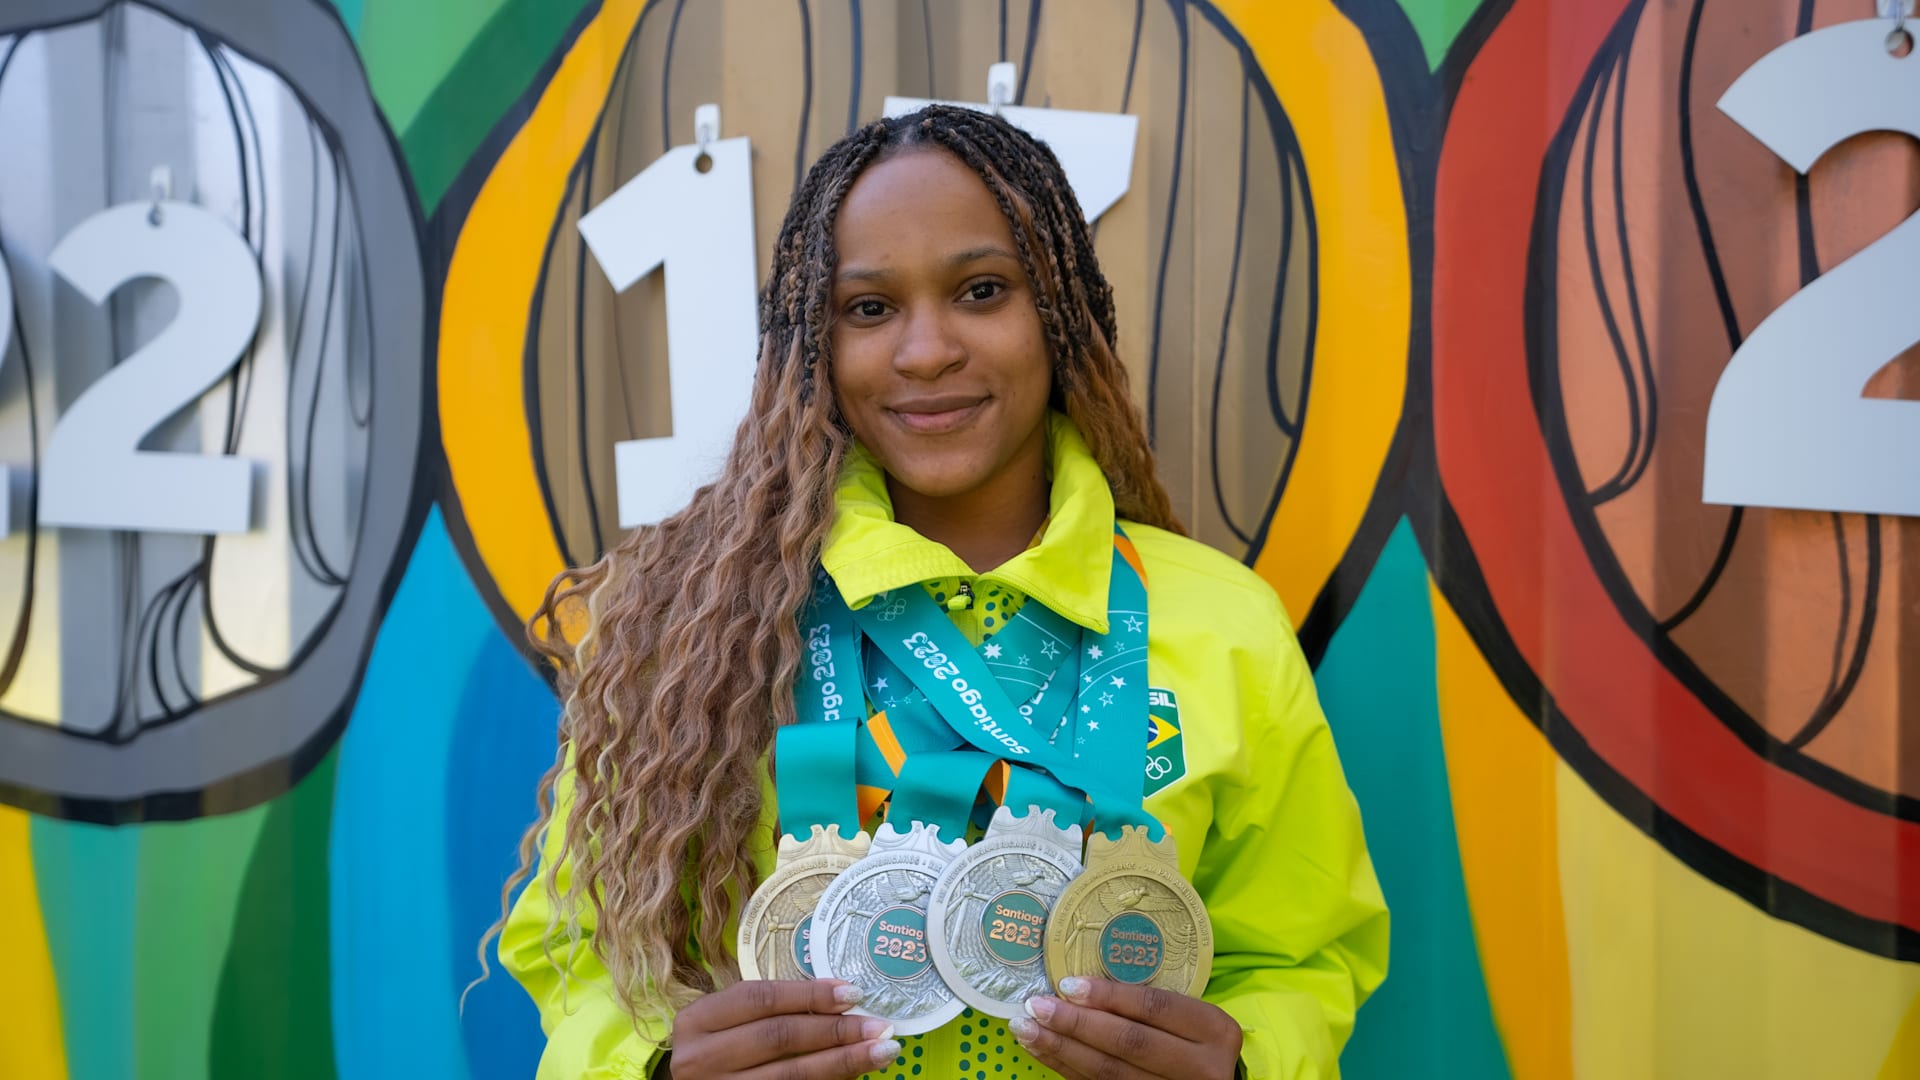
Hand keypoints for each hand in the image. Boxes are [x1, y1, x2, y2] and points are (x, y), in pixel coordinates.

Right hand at [661, 979, 900, 1079]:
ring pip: (790, 1074)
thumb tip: (842, 999)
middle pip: (778, 1036)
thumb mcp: (729, 1025)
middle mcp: (699, 1059)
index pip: (760, 999)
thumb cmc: (718, 1052)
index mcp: (697, 1021)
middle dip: (834, 1029)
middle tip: (878, 1025)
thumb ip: (771, 1011)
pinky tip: (854, 1074)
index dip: (809, 994)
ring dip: (843, 1061)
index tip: (852, 992)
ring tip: (881, 1051)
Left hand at [1008, 977, 1243, 1079]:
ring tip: (1026, 1029)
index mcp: (1215, 1031)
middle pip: (1130, 1043)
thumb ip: (1151, 1006)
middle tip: (1037, 1006)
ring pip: (1110, 1073)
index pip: (1155, 1008)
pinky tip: (1044, 1051)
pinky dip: (1067, 1069)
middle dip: (1077, 1024)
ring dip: (1061, 1050)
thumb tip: (1078, 986)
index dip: (1110, 996)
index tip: (1068, 985)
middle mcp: (1201, 1067)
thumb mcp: (1189, 1019)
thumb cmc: (1195, 1041)